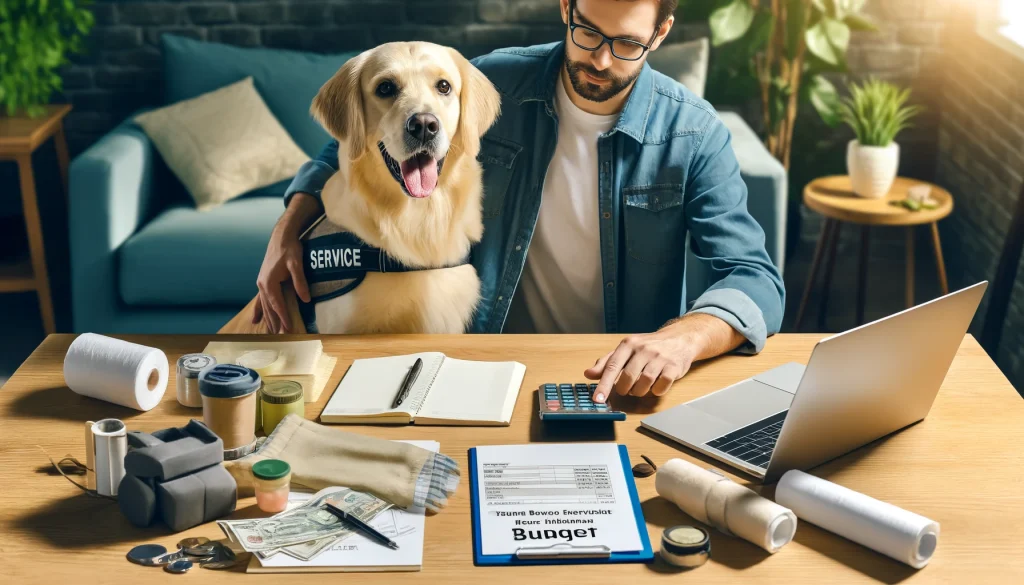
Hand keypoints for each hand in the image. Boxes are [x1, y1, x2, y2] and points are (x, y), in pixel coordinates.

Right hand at [253, 193, 320, 331]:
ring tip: (271, 333)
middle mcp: (262, 284)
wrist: (281, 236)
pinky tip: (255, 320)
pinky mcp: (264, 281)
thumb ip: (300, 282)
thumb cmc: (290, 248)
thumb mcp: (297, 264)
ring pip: (264, 305)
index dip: (283, 318)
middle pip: (269, 308)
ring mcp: (261, 283)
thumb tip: (305, 300)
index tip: (288, 329)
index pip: (277, 305)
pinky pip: (261, 299)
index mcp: (269, 282)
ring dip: (268, 319)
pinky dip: (259, 310)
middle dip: (275, 323)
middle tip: (281, 338)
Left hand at [584, 329, 697, 402]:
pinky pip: (662, 385)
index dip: (603, 385)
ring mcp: (660, 357)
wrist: (678, 339)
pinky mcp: (674, 366)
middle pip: (627, 377)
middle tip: (625, 389)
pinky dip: (656, 390)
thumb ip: (606, 363)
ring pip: (645, 382)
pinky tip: (655, 386)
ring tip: (639, 388)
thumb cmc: (648, 347)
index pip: (612, 366)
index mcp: (628, 344)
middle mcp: (644, 349)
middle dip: (624, 389)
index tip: (598, 399)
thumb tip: (588, 374)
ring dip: (639, 391)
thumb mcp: (625, 350)